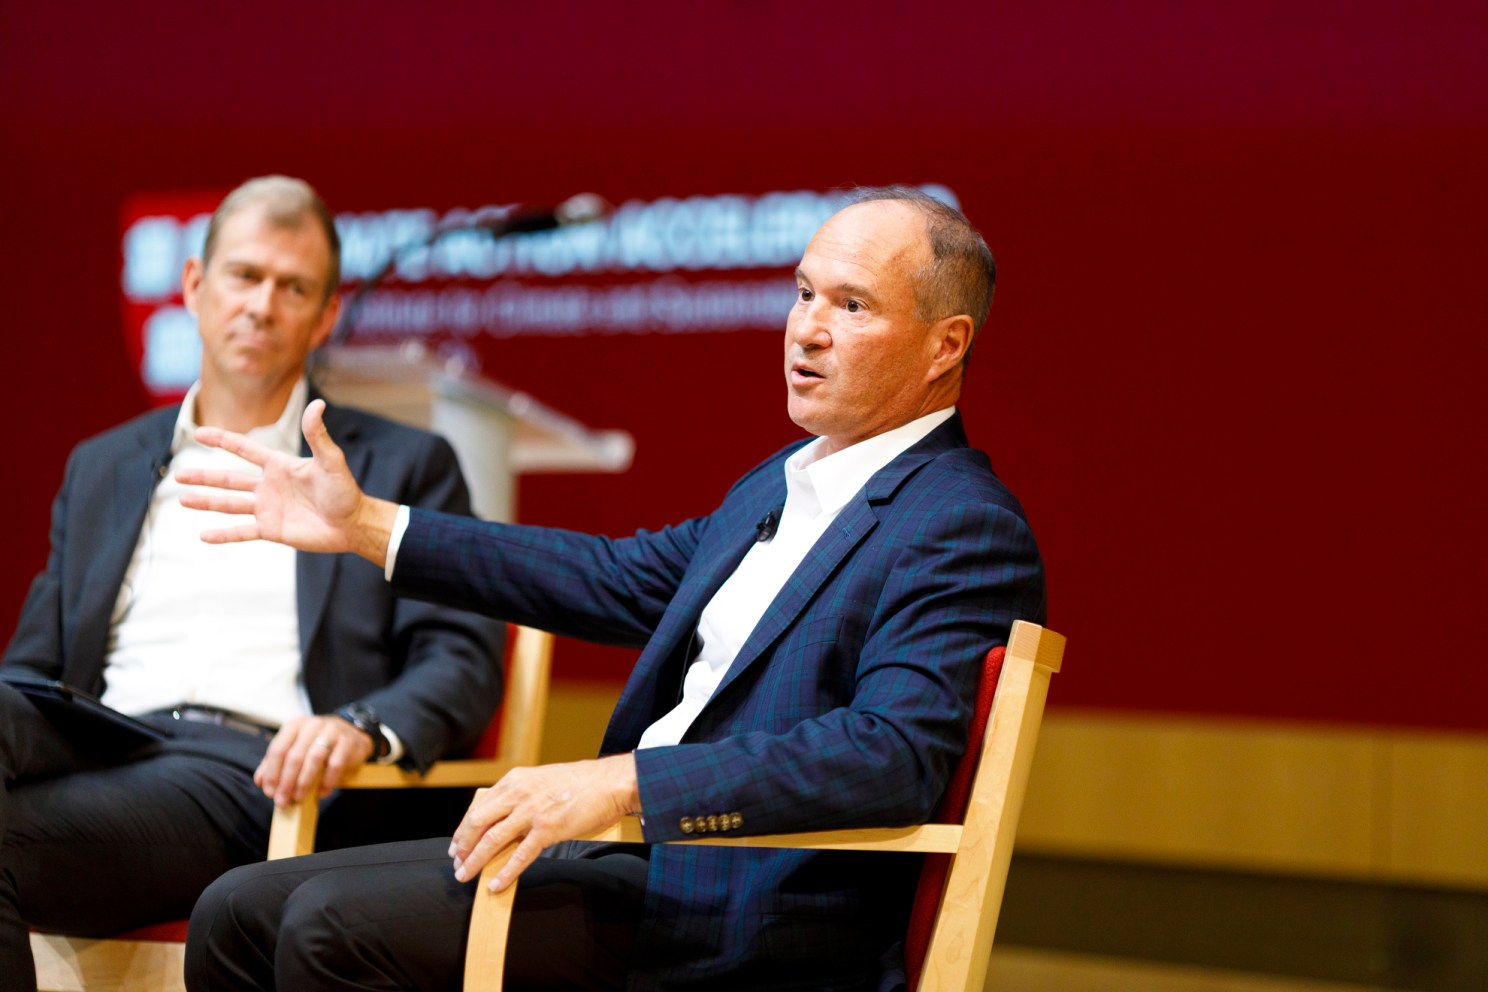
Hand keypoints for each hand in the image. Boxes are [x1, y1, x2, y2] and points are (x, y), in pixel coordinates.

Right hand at [175, 399, 397, 566]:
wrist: (353, 523)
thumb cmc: (345, 491)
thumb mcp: (331, 461)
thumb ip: (318, 435)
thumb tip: (317, 404)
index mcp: (279, 465)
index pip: (245, 449)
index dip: (222, 440)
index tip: (199, 433)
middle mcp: (268, 486)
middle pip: (229, 479)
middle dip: (204, 476)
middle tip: (178, 473)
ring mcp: (268, 508)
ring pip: (230, 504)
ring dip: (206, 502)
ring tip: (182, 499)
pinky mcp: (271, 530)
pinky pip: (242, 532)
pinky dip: (224, 534)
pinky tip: (203, 535)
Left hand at [255, 713, 375, 806]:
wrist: (351, 733)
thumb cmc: (317, 744)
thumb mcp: (295, 748)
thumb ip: (275, 763)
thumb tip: (260, 781)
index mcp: (294, 725)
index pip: (278, 749)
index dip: (271, 773)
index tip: (269, 792)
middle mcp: (312, 725)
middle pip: (294, 756)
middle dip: (286, 782)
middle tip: (282, 801)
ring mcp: (332, 731)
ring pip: (314, 758)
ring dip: (304, 782)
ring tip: (298, 798)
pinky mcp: (348, 742)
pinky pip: (335, 764)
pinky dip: (327, 781)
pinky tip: (321, 793)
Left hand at [449, 754, 640, 890]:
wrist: (610, 783)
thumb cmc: (581, 782)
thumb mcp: (542, 779)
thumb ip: (521, 794)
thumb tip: (503, 815)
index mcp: (515, 780)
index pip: (479, 806)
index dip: (464, 828)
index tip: (457, 843)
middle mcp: (519, 794)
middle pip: (478, 822)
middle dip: (463, 846)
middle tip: (457, 862)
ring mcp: (532, 812)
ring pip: (492, 840)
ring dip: (476, 861)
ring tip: (466, 876)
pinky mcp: (548, 829)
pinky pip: (520, 856)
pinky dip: (505, 873)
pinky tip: (495, 885)